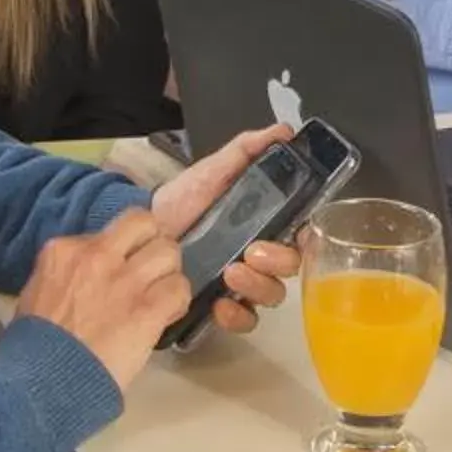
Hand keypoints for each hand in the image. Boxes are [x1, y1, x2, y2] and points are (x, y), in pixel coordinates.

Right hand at [15, 210, 190, 390]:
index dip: (123, 248)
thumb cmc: (34, 343)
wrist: (44, 378)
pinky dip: (178, 300)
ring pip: (168, 252)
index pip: (111, 228)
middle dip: (152, 243)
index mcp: (66, 250)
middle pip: (144, 223)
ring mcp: (125, 281)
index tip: (123, 266)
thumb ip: (66, 272)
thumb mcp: (37, 291)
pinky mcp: (147, 310)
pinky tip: (166, 314)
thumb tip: (87, 274)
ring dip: (168, 272)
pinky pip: (179, 288)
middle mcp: (98, 255)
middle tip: (151, 268)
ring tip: (161, 293)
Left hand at [149, 125, 300, 337]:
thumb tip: (284, 131)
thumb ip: (247, 150)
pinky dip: (237, 316)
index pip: (303, 235)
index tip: (298, 232)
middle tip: (252, 250)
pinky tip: (220, 303)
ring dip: (258, 287)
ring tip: (230, 272)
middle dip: (278, 261)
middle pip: (291, 268)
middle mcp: (261, 256)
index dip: (308, 238)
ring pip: (272, 295)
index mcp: (266, 223)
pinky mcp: (220, 306)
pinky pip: (244, 320)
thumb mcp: (214, 170)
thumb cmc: (183, 199)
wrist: (144, 228)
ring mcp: (243, 284)